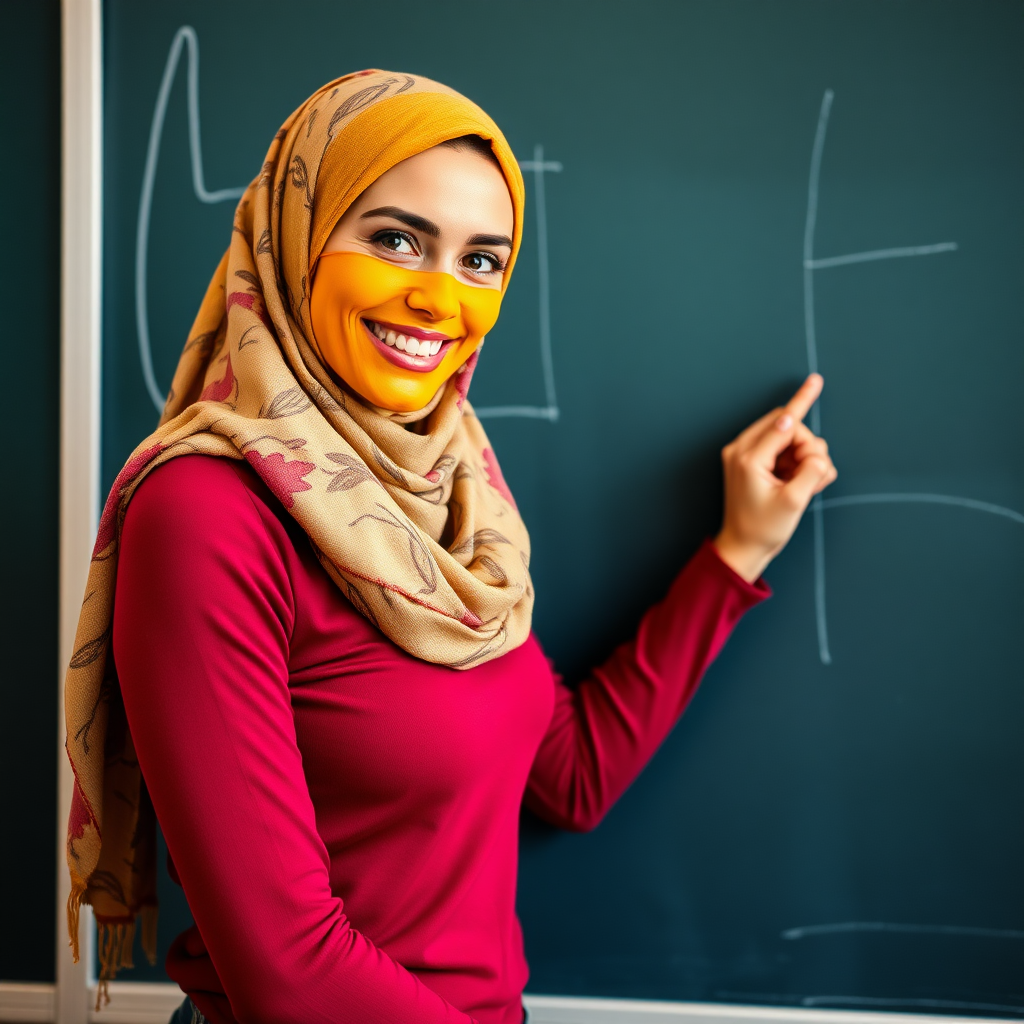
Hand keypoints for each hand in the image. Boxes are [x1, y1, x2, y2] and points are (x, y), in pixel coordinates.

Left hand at [713, 374, 837, 582]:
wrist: (743, 547)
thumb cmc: (765, 528)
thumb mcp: (794, 501)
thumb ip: (807, 467)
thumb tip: (810, 439)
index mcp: (748, 458)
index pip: (785, 425)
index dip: (805, 412)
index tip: (816, 381)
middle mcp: (742, 450)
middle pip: (788, 426)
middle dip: (807, 448)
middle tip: (810, 478)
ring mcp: (745, 454)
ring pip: (789, 437)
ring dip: (805, 459)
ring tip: (804, 487)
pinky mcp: (752, 461)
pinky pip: (783, 449)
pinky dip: (797, 464)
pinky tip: (799, 485)